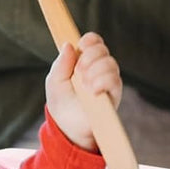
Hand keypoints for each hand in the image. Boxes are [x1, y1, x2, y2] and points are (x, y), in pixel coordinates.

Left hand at [44, 32, 121, 149]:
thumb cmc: (61, 103)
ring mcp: (108, 80)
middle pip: (103, 49)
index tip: (81, 46)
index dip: (90, 40)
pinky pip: (115, 80)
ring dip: (95, 70)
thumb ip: (61, 63)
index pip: (94, 41)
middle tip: (79, 71)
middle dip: (89, 57)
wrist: (68, 128)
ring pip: (110, 63)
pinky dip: (102, 81)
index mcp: (84, 61)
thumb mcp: (55, 81)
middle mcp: (99, 68)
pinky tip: (93, 90)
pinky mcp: (114, 94)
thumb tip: (68, 45)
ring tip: (85, 85)